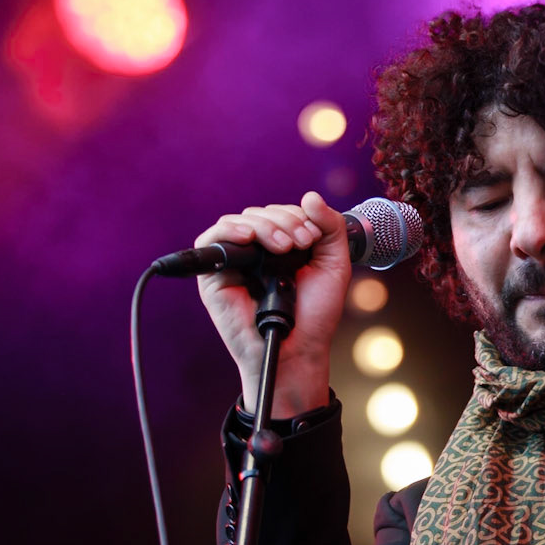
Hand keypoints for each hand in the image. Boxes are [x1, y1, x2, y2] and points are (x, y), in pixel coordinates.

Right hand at [195, 190, 351, 417]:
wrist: (299, 349)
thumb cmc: (315, 314)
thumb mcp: (333, 264)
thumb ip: (330, 227)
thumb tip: (309, 196)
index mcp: (280, 246)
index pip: (280, 212)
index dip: (296, 216)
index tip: (313, 239)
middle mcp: (255, 251)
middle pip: (259, 214)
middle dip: (284, 222)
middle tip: (302, 243)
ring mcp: (234, 262)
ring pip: (239, 222)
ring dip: (264, 227)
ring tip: (284, 248)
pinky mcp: (214, 276)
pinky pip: (211, 240)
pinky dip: (230, 231)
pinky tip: (249, 239)